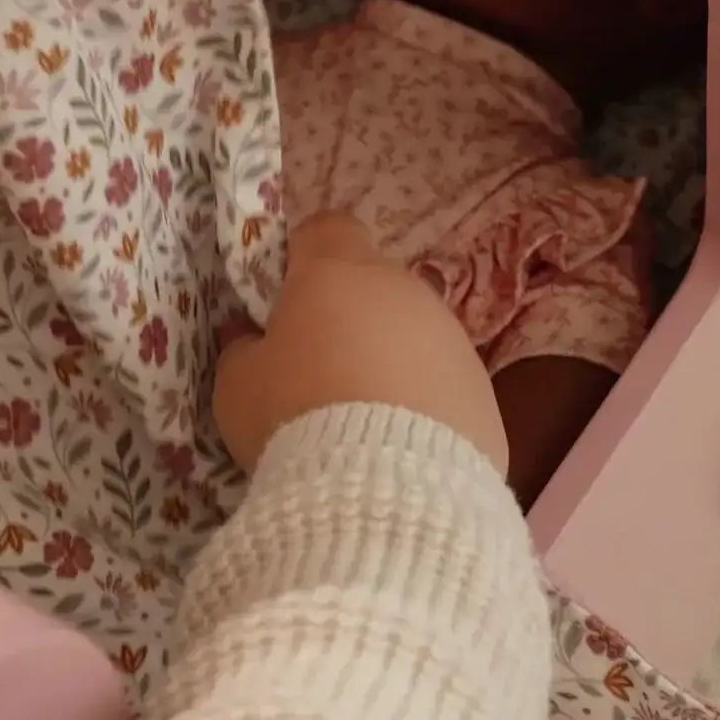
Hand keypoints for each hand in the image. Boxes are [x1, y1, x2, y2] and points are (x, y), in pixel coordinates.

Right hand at [213, 213, 509, 473]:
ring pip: (411, 333)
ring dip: (387, 360)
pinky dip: (421, 404)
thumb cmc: (296, 415)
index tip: (283, 299)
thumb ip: (242, 349)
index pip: (324, 228)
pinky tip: (398, 450)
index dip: (302, 256)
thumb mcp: (237, 386)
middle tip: (314, 370)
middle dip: (346, 316)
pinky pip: (441, 383)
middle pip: (371, 284)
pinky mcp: (482, 391)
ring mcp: (451, 338)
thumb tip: (249, 338)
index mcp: (338, 269)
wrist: (388, 491)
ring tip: (359, 421)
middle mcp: (404, 289)